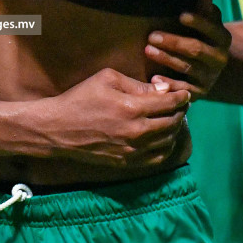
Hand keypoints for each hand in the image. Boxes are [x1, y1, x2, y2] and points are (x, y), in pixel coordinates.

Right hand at [30, 68, 189, 168]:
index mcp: (133, 108)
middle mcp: (137, 132)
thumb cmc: (81, 98)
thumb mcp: (107, 79)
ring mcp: (133, 150)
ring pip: (168, 141)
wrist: (58, 129)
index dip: (181, 97)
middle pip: (173, 122)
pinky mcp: (127, 163)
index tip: (184, 92)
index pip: (170, 103)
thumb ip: (137, 85)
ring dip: (175, 128)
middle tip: (181, 104)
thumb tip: (163, 90)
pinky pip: (157, 158)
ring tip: (173, 118)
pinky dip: (166, 147)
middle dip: (181, 111)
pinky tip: (163, 138)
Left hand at [145, 0, 229, 97]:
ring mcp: (210, 77)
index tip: (181, 16)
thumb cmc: (198, 35)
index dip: (198, 22)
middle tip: (151, 35)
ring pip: (187, 68)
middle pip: (196, 49)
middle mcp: (220, 59)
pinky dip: (169, 84)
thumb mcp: (202, 22)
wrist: (205, 65)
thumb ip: (202, 10)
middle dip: (174, 42)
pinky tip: (154, 78)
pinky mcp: (199, 92)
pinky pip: (183, 89)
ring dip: (166, 59)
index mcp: (222, 38)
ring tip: (148, 50)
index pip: (212, 29)